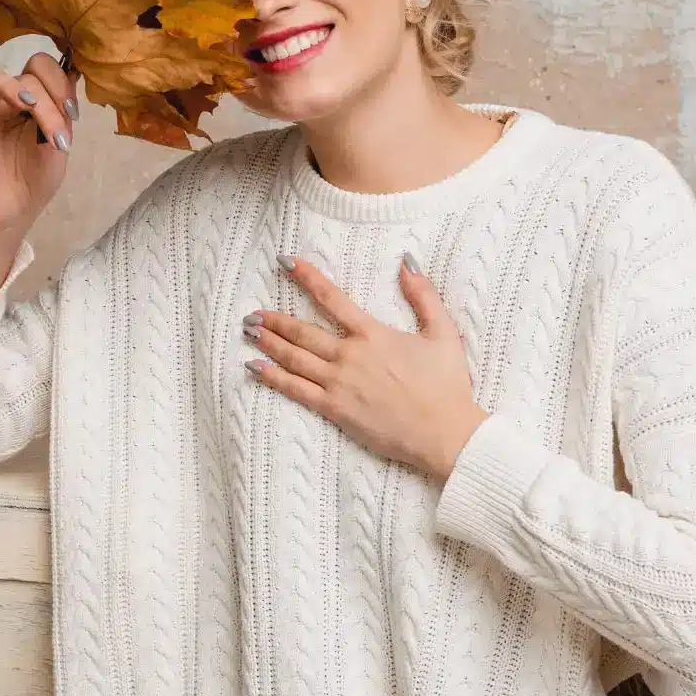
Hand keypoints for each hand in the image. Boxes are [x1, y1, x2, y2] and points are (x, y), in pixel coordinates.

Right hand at [0, 51, 78, 238]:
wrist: (12, 211)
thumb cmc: (37, 180)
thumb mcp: (59, 149)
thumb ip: (62, 116)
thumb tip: (71, 78)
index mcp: (38, 102)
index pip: (45, 71)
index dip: (59, 83)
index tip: (70, 113)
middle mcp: (11, 100)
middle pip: (26, 75)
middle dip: (45, 99)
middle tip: (52, 131)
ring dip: (11, 85)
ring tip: (25, 106)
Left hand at [244, 254, 488, 482]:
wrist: (444, 433)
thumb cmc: (447, 385)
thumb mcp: (443, 332)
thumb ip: (423, 295)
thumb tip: (407, 262)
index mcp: (372, 334)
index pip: (331, 298)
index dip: (306, 277)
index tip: (285, 262)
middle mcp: (349, 355)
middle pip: (302, 332)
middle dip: (274, 320)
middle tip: (252, 313)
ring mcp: (339, 383)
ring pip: (294, 358)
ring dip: (269, 343)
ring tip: (249, 332)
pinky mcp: (335, 410)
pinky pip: (296, 391)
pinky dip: (273, 378)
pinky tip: (254, 368)